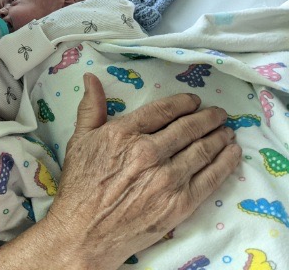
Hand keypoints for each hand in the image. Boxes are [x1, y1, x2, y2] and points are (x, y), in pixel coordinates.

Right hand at [44, 73, 240, 269]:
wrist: (84, 231)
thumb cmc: (79, 186)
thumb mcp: (79, 141)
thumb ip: (90, 108)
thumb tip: (91, 79)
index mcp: (124, 134)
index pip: (163, 111)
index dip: (183, 103)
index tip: (193, 101)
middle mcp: (148, 152)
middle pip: (187, 128)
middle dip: (207, 118)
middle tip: (218, 114)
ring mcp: (166, 179)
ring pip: (202, 150)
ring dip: (219, 137)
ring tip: (227, 131)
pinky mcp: (179, 203)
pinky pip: (210, 179)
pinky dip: (225, 163)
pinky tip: (232, 153)